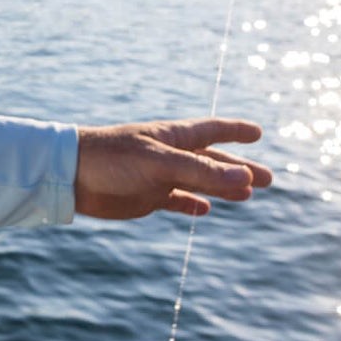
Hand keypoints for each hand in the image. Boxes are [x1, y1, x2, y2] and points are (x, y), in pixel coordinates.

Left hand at [72, 118, 271, 219]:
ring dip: (224, 188)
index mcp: (173, 136)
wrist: (70, 176)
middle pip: (214, 161)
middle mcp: (169, 154)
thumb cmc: (112, 159)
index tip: (259, 132)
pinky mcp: (146, 196)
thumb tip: (246, 178)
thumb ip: (202, 172)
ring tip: (249, 195)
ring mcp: (159, 176)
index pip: (213, 130)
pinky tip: (206, 210)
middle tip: (270, 179)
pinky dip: (193, 205)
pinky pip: (177, 200)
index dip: (236, 131)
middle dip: (241, 169)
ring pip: (200, 182)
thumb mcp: (161, 164)